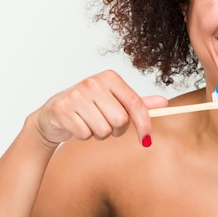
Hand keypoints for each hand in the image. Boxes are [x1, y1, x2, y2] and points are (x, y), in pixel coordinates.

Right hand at [34, 70, 166, 145]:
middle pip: (121, 120)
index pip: (135, 104)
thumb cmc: (89, 106)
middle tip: (106, 124)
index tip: (147, 139)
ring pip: (103, 130)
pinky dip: (83, 135)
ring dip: (99, 134)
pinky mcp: (62, 109)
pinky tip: (76, 125)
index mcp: (110, 77)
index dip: (144, 124)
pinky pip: (85, 134)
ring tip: (90, 123)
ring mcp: (76, 94)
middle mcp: (93, 82)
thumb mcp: (115, 101)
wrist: (53, 113)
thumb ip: (138, 103)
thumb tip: (165, 103)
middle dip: (116, 130)